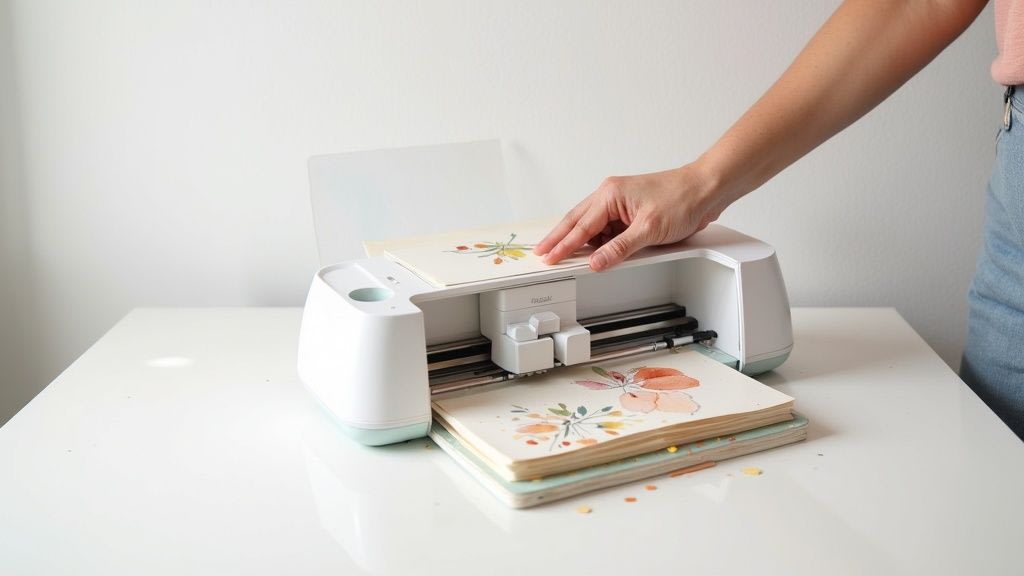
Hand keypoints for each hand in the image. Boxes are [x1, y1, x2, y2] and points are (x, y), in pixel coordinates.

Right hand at [533, 164, 724, 270]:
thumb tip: (596, 262)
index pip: (580, 226)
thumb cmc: (681, 199)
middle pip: (577, 221)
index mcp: (610, 194)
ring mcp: (621, 204)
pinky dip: (599, 241)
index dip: (563, 244)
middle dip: (559, 238)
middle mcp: (611, 196)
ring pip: (591, 225)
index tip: (549, 257)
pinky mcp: (631, 212)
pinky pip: (607, 228)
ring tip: (562, 255)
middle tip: (543, 252)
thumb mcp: (648, 230)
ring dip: (579, 240)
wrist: (706, 189)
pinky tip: (595, 252)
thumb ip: (619, 249)